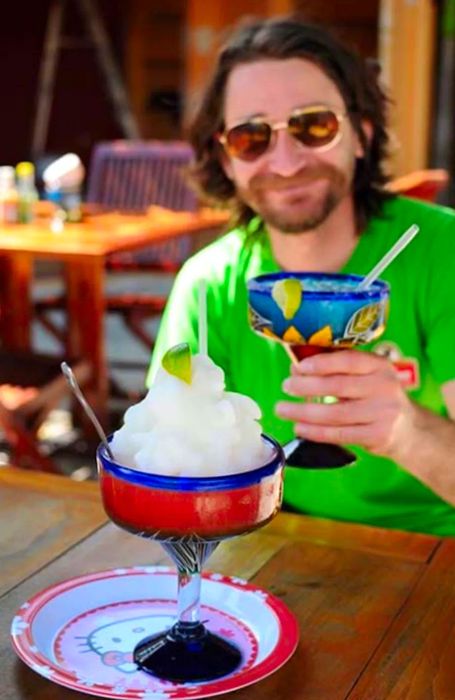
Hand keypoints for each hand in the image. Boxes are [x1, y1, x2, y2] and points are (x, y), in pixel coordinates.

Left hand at [276, 349, 416, 459]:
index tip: (298, 367)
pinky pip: (339, 434)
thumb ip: (337, 371)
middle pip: (338, 386)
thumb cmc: (376, 397)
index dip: (321, 363)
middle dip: (307, 386)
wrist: (408, 429)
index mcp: (380, 366)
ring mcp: (383, 413)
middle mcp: (385, 387)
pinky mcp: (378, 436)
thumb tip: (297, 369)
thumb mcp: (365, 377)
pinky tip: (299, 427)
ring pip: (335, 414)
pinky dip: (315, 431)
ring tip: (282, 409)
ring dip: (303, 412)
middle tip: (285, 386)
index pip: (349, 360)